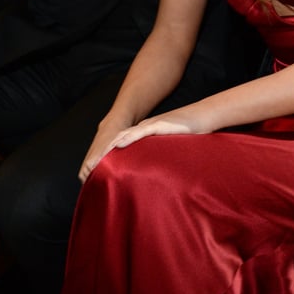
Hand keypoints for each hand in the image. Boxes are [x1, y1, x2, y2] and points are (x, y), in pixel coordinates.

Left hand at [79, 105, 205, 182]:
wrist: (204, 117)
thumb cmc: (190, 135)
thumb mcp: (171, 148)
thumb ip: (161, 157)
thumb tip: (154, 177)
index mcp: (145, 136)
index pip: (121, 146)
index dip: (108, 157)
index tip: (96, 171)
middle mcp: (144, 129)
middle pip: (118, 141)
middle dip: (103, 154)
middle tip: (90, 170)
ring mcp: (151, 126)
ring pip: (125, 136)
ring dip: (110, 147)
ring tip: (97, 160)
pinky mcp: (160, 125)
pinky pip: (140, 131)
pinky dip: (128, 138)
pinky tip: (118, 144)